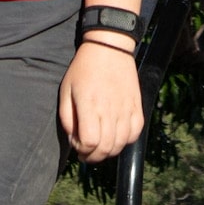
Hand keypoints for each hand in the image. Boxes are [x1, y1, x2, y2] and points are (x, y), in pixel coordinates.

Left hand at [58, 38, 142, 162]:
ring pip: (121, 144)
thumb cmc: (83, 69)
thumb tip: (75, 140)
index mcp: (90, 105)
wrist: (109, 47)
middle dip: (94, 157)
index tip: (78, 145)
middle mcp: (110, 109)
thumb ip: (67, 119)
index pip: (90, 142)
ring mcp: (126, 108)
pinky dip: (126, 140)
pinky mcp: (137, 105)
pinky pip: (135, 132)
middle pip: (106, 148)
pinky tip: (117, 136)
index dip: (83, 150)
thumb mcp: (66, 90)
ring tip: (101, 146)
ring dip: (109, 151)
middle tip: (87, 154)